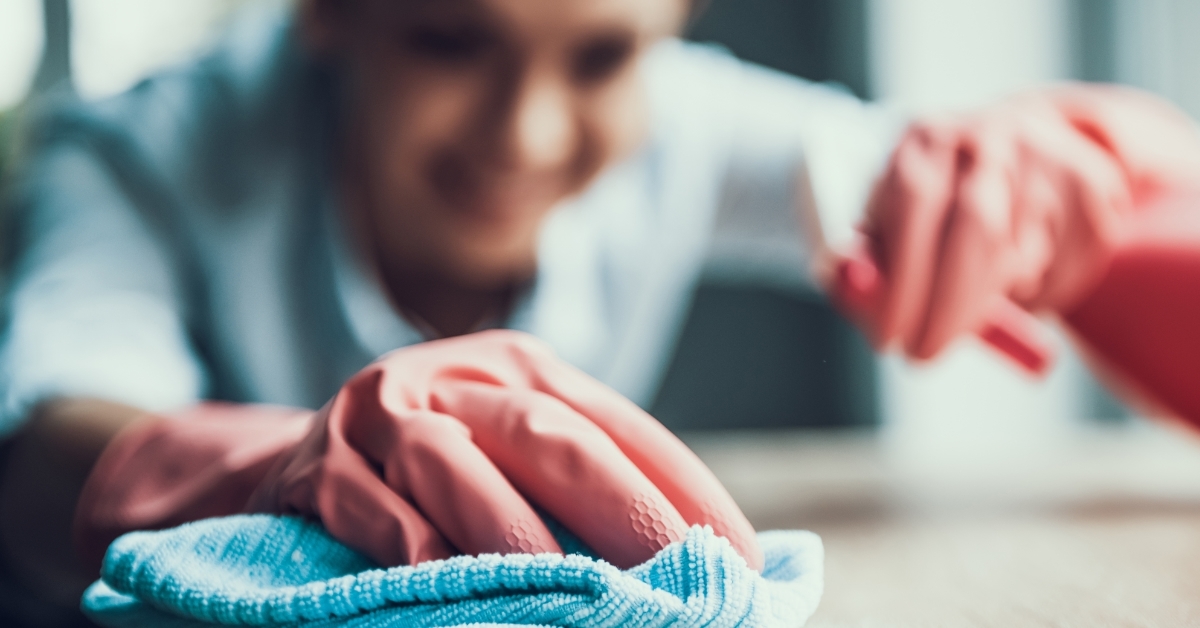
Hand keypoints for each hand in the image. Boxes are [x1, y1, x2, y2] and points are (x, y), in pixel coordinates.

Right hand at [74, 330, 761, 570]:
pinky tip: (440, 582)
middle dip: (623, 510)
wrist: (296, 461)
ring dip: (515, 533)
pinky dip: (408, 547)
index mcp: (521, 368)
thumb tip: (696, 560)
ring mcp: (379, 413)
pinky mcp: (316, 466)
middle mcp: (455, 375)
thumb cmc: (433, 471)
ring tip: (575, 594)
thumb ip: (582, 490)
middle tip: (684, 579)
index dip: (684, 488)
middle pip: (547, 433)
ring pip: (453, 463)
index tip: (744, 558)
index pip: (618, 424)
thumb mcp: (508, 453)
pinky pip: (367, 507)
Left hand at [850, 84, 1199, 359]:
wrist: (1011, 144)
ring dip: (991, 301)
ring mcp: (1047, 158)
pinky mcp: (1093, 187)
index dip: (903, 279)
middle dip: (949, 308)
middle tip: (924, 355)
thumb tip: (862, 301)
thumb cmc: (928, 203)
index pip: (915, 202)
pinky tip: (1015, 282)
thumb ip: (866, 264)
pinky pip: (1066, 270)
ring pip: (1023, 259)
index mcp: (925, 139)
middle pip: (978, 229)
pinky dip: (1037, 297)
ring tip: (966, 301)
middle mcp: (988, 138)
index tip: (889, 339)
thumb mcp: (884, 223)